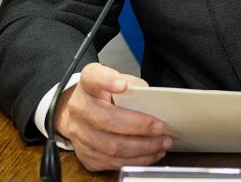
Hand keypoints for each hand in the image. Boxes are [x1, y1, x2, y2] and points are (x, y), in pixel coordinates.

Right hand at [52, 63, 170, 170]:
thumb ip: (133, 85)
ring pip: (110, 147)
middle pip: (106, 120)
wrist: (81, 113)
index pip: (93, 78)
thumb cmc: (104, 96)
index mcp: (87, 84)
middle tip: (160, 128)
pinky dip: (134, 160)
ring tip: (161, 144)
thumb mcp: (117, 81)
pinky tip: (149, 155)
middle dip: (138, 126)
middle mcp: (79, 108)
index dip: (107, 81)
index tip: (123, 85)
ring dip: (142, 148)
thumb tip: (152, 101)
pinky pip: (111, 163)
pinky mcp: (84, 154)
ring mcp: (78, 134)